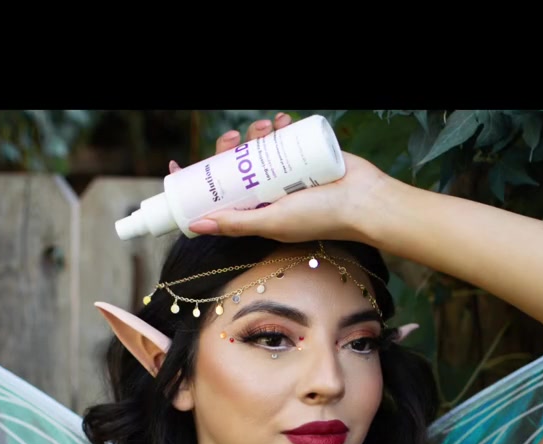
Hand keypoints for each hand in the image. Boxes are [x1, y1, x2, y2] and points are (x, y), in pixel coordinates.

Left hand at [169, 112, 389, 246]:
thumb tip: (196, 224)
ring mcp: (285, 174)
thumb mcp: (273, 222)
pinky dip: (279, 126)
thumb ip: (237, 223)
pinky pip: (282, 137)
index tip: (177, 166)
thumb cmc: (321, 217)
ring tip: (265, 128)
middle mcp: (268, 194)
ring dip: (255, 133)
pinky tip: (281, 121)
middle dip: (228, 150)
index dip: (197, 181)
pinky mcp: (302, 156)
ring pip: (256, 149)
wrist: (365, 199)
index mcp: (256, 213)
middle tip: (233, 139)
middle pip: (234, 168)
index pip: (217, 196)